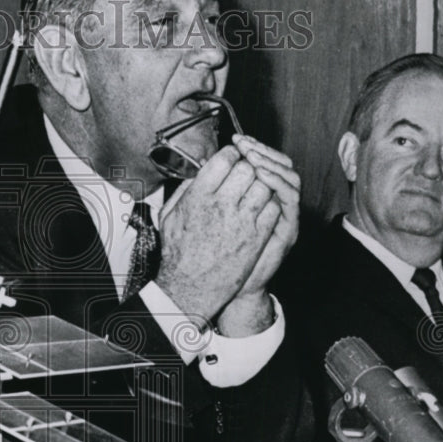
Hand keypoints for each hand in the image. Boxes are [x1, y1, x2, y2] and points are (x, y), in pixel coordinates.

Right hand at [155, 145, 280, 321]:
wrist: (189, 286)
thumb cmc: (177, 252)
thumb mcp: (170, 215)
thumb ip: (186, 189)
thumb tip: (200, 171)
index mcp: (198, 195)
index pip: (225, 158)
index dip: (232, 154)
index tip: (233, 158)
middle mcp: (222, 204)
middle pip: (248, 168)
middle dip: (248, 167)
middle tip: (246, 172)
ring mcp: (242, 221)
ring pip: (265, 186)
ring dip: (261, 184)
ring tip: (254, 190)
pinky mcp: (256, 236)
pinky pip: (273, 208)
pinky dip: (270, 203)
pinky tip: (260, 208)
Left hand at [216, 135, 299, 335]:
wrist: (226, 285)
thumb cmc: (214, 249)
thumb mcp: (204, 213)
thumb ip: (205, 189)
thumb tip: (201, 164)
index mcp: (255, 195)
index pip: (262, 160)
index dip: (251, 146)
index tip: (236, 139)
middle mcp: (273, 201)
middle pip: (278, 162)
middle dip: (261, 150)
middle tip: (244, 144)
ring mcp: (282, 214)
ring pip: (289, 175)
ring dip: (270, 162)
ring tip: (252, 157)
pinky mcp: (287, 228)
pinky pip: (290, 198)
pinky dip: (277, 182)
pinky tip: (261, 176)